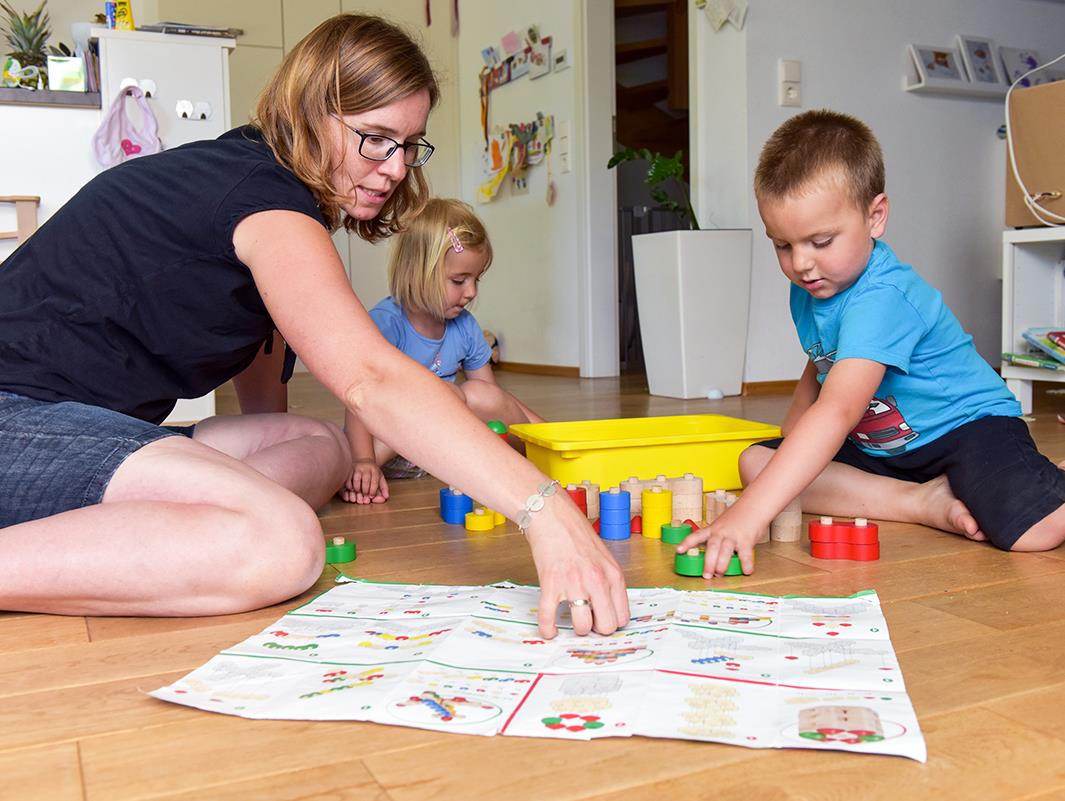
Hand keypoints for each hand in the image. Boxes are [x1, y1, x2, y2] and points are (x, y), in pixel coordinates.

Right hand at [339, 459, 388, 503]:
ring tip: (359, 493)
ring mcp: (357, 469)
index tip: (371, 496)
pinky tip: (352, 489)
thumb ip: (384, 487)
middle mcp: (366, 468)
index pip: (374, 481)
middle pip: (366, 481)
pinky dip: (350, 486)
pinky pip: (348, 480)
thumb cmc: (373, 471)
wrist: (364, 459)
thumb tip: (386, 497)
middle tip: (365, 496)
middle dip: (365, 491)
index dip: (373, 490)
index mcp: (374, 470)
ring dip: (357, 489)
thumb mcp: (380, 477)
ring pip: (356, 480)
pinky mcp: (350, 470)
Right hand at [525, 492, 629, 637]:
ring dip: (575, 628)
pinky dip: (548, 629)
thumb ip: (609, 583)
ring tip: (570, 620)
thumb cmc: (576, 534)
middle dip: (597, 629)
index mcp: (613, 575)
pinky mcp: (551, 583)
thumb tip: (608, 610)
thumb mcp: (604, 558)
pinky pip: (549, 617)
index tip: (603, 621)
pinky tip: (549, 630)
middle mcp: (596, 581)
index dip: (612, 622)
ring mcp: (574, 583)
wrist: (552, 516)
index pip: (622, 617)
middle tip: (589, 623)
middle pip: (606, 626)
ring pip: (582, 626)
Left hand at [676, 505, 760, 577]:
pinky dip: (746, 564)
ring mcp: (733, 536)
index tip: (678, 551)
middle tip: (706, 575)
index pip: (697, 536)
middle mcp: (721, 532)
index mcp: (713, 529)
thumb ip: (716, 539)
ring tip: (720, 573)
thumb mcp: (721, 525)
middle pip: (712, 547)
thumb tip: (712, 558)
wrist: (754, 505)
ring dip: (722, 563)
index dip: (687, 543)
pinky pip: (745, 554)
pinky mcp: (747, 540)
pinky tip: (746, 571)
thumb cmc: (737, 517)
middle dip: (708, 562)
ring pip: (725, 550)